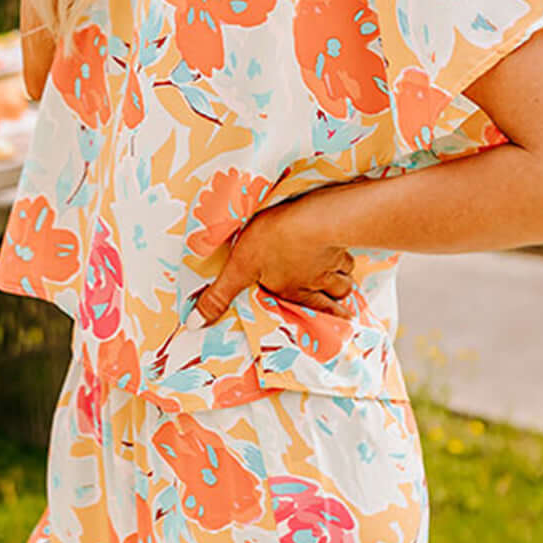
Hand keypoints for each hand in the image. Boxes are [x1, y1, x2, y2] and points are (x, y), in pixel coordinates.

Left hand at [194, 191, 357, 324]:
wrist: (311, 218)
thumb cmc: (273, 241)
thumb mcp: (237, 268)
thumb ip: (218, 295)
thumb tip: (194, 324)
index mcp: (292, 291)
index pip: (315, 310)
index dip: (326, 318)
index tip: (338, 323)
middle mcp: (316, 281)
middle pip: (336, 296)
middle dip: (339, 302)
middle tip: (343, 307)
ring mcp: (331, 260)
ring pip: (344, 277)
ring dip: (342, 279)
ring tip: (341, 279)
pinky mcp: (340, 238)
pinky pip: (348, 254)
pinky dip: (345, 254)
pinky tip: (342, 248)